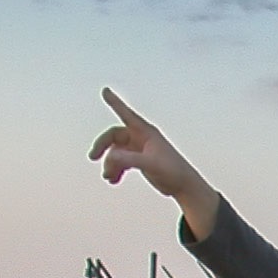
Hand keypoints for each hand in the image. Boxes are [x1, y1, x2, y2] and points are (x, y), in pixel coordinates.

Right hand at [90, 89, 209, 202]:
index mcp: (146, 132)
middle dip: (102, 146)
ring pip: (116, 151)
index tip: (105, 90)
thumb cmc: (173, 172)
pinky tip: (114, 180)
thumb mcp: (150, 164)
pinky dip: (116, 170)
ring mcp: (140, 149)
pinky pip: (122, 161)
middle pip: (114, 136)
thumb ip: (130, 160)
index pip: (127, 114)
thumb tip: (111, 156)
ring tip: (108, 177)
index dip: (115, 102)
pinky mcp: (140, 160)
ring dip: (110, 163)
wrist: (184, 186)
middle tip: (93, 157)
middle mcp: (141, 138)